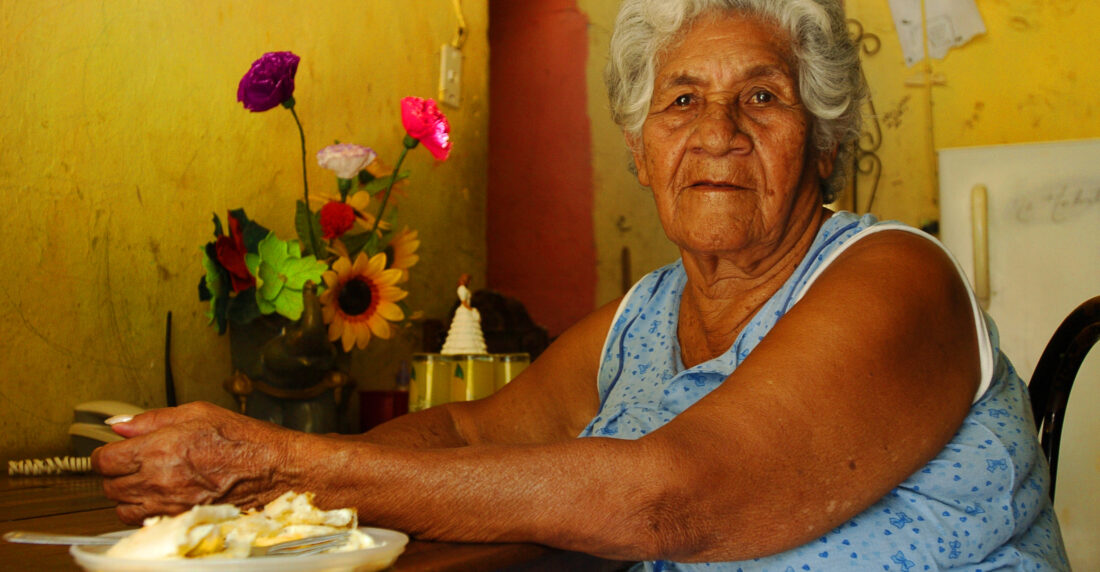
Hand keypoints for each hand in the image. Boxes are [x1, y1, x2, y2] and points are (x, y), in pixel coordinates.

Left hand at [91, 401, 295, 523]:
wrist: (275, 469)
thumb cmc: (244, 439)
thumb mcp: (198, 413)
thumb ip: (153, 419)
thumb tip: (121, 426)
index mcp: (159, 448)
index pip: (104, 461)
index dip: (105, 455)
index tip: (114, 452)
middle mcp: (159, 480)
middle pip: (109, 486)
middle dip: (117, 474)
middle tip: (135, 464)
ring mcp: (168, 504)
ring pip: (122, 509)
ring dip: (128, 496)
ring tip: (147, 483)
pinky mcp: (180, 520)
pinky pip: (144, 522)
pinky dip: (145, 512)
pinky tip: (162, 498)